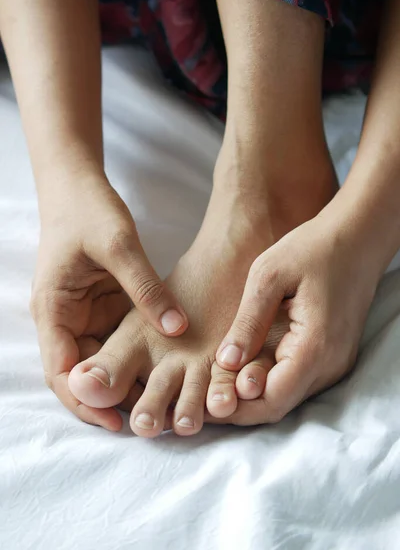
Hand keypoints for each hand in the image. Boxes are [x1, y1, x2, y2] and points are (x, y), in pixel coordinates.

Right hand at [31, 172, 187, 429]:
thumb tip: (178, 329)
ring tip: (161, 401)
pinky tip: (164, 369)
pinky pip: (119, 340)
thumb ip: (146, 288)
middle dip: (112, 399)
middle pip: (83, 375)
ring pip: (103, 361)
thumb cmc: (88, 211)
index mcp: (54, 310)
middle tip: (151, 420)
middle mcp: (65, 320)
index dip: (88, 402)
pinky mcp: (104, 306)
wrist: (78, 186)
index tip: (120, 423)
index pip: (62, 373)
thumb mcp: (119, 246)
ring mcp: (85, 315)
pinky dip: (137, 357)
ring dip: (127, 381)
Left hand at [208, 210, 381, 423]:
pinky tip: (243, 371)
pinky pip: (298, 381)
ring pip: (288, 396)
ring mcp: (335, 362)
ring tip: (214, 387)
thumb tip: (226, 361)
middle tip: (202, 400)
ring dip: (252, 398)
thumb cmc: (311, 248)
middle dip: (239, 408)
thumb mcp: (269, 276)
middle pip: (279, 405)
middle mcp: (330, 364)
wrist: (357, 235)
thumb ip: (249, 322)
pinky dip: (268, 382)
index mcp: (315, 346)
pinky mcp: (333, 355)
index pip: (272, 399)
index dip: (235, 408)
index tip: (201, 403)